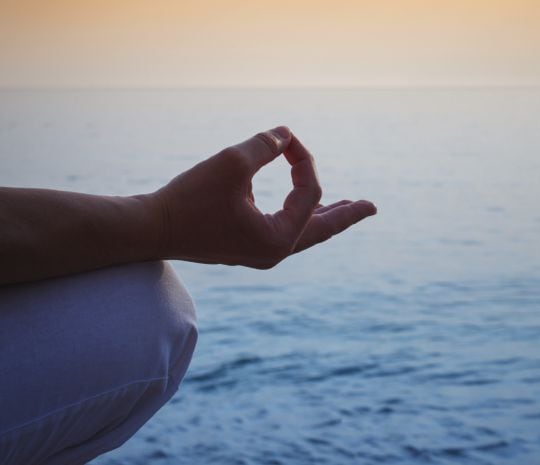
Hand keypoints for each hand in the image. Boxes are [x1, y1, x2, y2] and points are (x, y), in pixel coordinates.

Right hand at [152, 126, 376, 268]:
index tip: (286, 139)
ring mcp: (260, 253)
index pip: (308, 192)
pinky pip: (284, 232)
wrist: (148, 228)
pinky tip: (306, 211)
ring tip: (348, 208)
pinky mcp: (245, 247)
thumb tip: (286, 134)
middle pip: (322, 229)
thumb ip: (265, 145)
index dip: (303, 160)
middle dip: (347, 214)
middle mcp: (274, 252)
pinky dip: (300, 219)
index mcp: (278, 240)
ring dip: (325, 217)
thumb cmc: (187, 198)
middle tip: (373, 207)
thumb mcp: (231, 163)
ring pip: (304, 232)